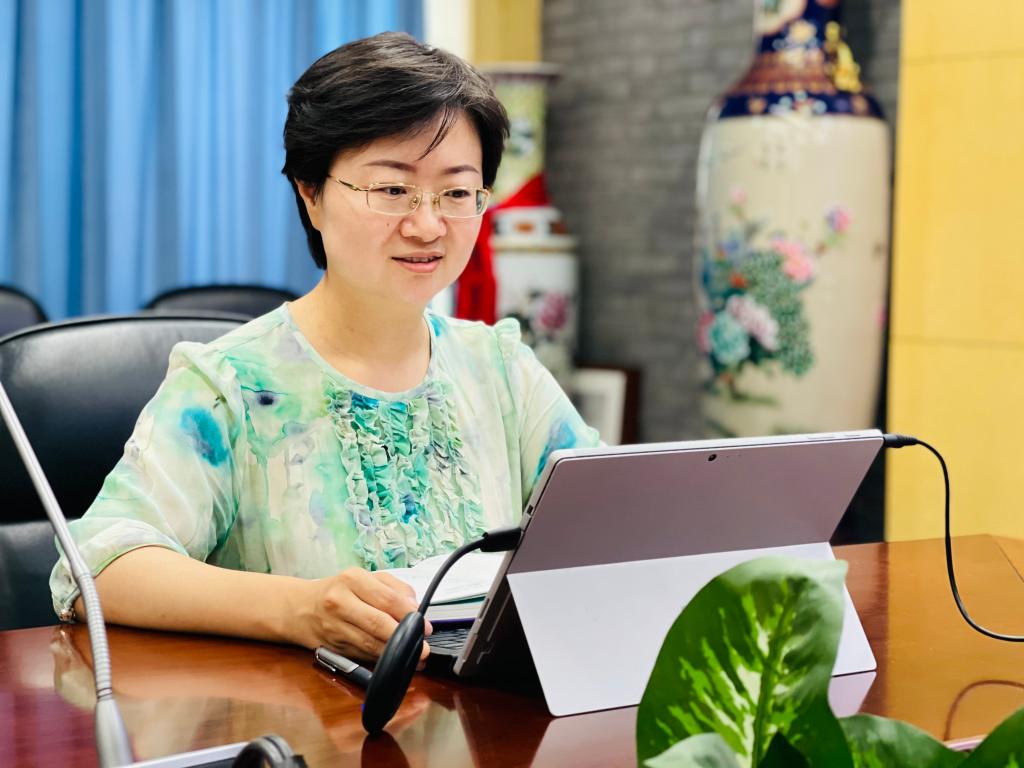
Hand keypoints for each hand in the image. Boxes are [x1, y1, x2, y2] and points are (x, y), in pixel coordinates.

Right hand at [297, 568, 432, 661]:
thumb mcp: (364, 578)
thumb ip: (393, 587)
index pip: (387, 599)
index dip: (409, 615)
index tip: (425, 626)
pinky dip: (380, 659)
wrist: (300, 608)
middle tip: (422, 647)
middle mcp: (340, 602)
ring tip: (414, 656)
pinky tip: (394, 660)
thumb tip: (414, 607)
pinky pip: (362, 655)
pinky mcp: (332, 647)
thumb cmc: (339, 590)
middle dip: (404, 637)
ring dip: (395, 653)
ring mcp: (334, 627)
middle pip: (378, 624)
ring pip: (370, 644)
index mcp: (352, 579)